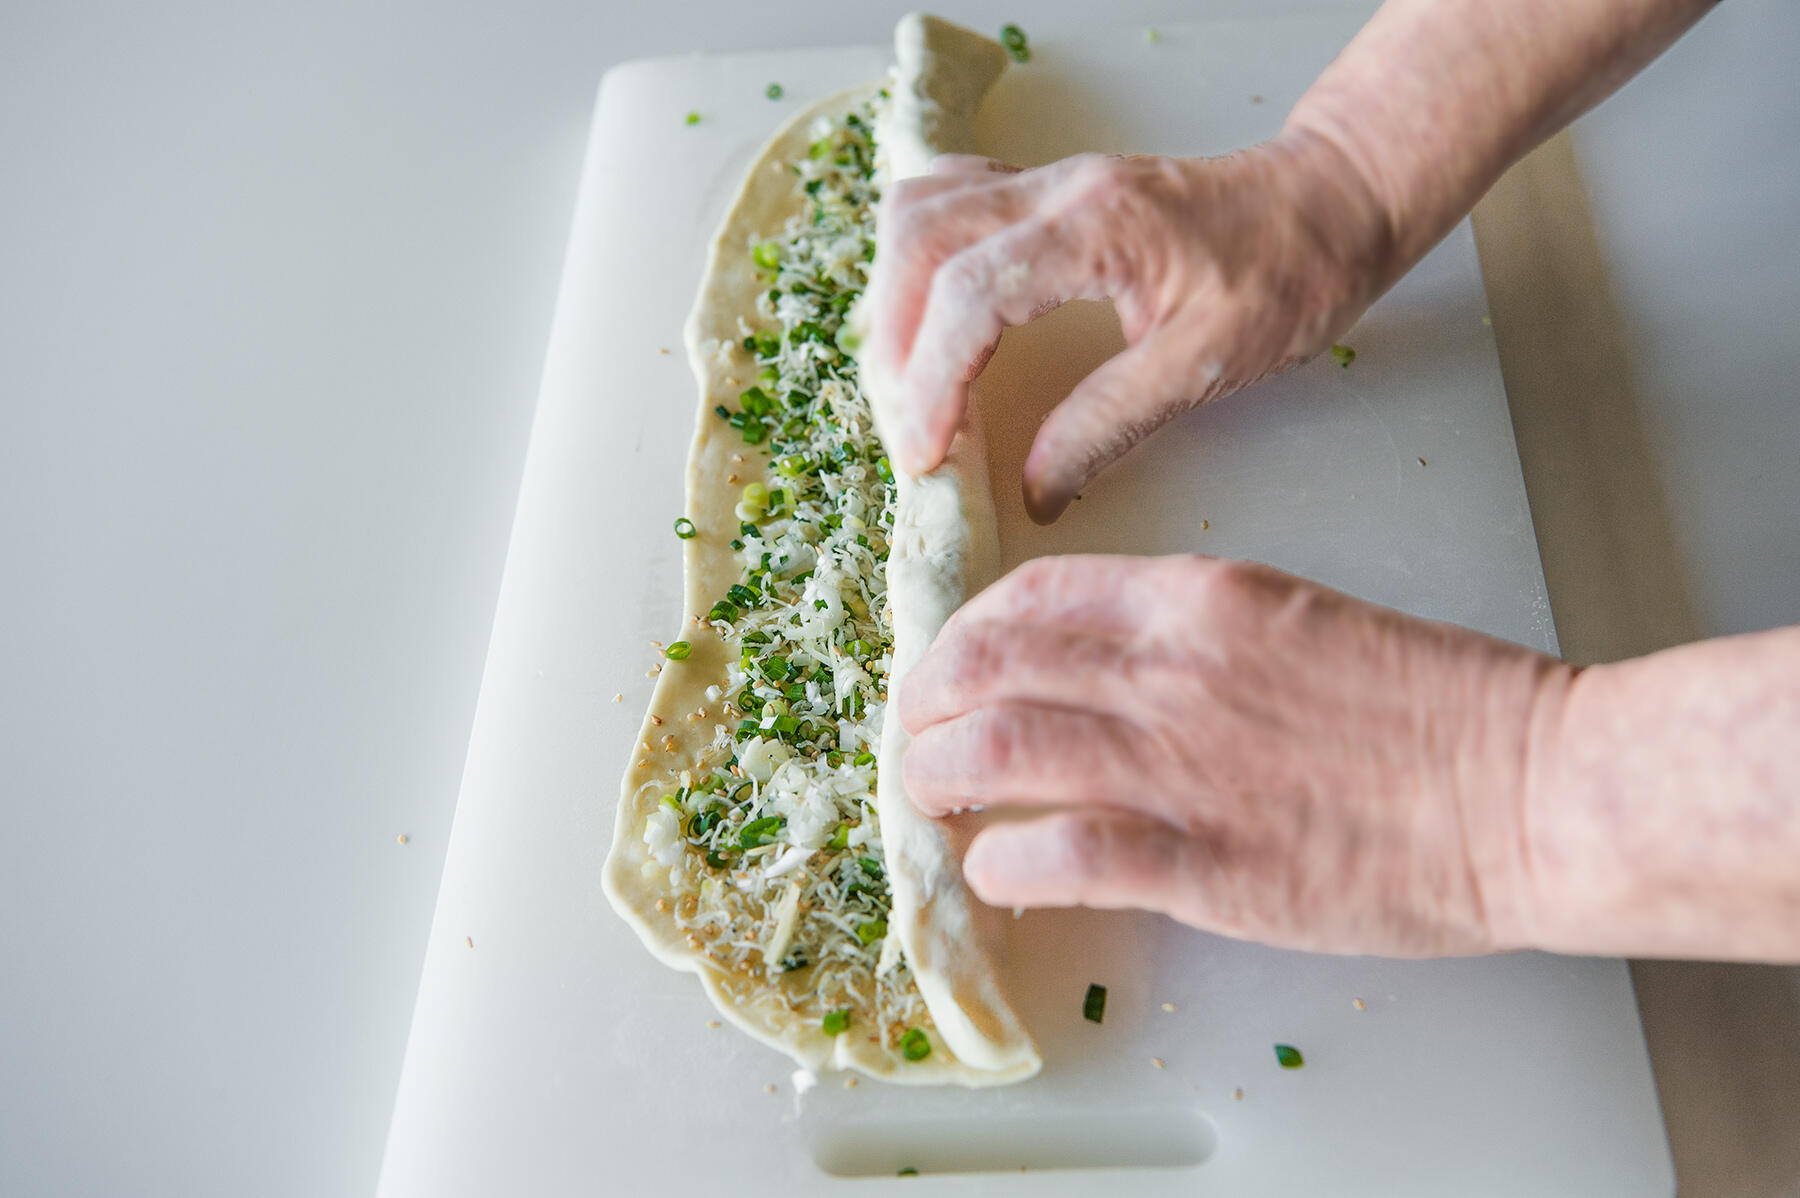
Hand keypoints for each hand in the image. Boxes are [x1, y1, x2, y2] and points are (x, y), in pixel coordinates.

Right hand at [863, 135, 1395, 521]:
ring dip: (895, 300)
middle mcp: (1057, 187)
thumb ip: (1110, 424)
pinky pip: (947, 202)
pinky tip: (932, 318)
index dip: (931, 383)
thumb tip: (1034, 490)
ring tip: (909, 382)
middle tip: (909, 429)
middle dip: (894, 345)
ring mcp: (1046, 179)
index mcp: (1098, 226)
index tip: (923, 455)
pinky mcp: (1046, 189)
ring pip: (919, 212)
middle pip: (921, 242)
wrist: (1333, 200)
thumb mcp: (1210, 363)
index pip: (972, 295)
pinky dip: (919, 263)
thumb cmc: (1292, 272)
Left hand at [897, 555, 1572, 956]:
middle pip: (991, 668)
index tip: (950, 669)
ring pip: (1000, 753)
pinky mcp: (1206, 862)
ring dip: (943, 777)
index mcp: (1199, 598)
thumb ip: (1195, 640)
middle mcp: (1171, 668)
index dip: (966, 635)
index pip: (1031, 596)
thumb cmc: (1440, 709)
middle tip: (921, 740)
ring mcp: (1183, 764)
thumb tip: (1104, 675)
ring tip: (935, 801)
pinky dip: (1004, 866)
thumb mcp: (1300, 624)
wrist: (1535, 788)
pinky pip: (1059, 856)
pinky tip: (1000, 873)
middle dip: (931, 706)